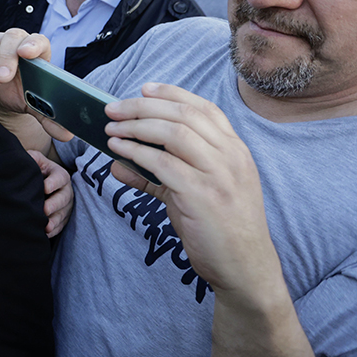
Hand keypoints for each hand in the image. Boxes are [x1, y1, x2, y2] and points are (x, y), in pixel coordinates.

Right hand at [0, 29, 71, 142]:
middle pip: (12, 39)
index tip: (27, 53)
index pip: (38, 41)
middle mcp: (17, 41)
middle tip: (2, 79)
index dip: (33, 45)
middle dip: (6, 59)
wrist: (3, 93)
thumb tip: (66, 135)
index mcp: (37, 51)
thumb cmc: (23, 94)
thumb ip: (49, 117)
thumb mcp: (36, 105)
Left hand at [31, 149, 72, 237]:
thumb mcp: (37, 161)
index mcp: (60, 175)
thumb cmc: (37, 171)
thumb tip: (27, 156)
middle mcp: (66, 191)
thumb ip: (33, 157)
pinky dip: (53, 230)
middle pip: (63, 198)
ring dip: (54, 221)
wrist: (41, 183)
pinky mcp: (63, 218)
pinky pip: (60, 226)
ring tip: (45, 227)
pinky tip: (44, 234)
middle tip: (44, 210)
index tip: (44, 188)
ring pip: (63, 214)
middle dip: (54, 205)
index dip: (53, 183)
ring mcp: (66, 206)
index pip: (59, 178)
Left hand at [103, 82, 281, 296]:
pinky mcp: (203, 195)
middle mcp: (232, 157)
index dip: (171, 94)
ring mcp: (220, 175)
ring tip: (111, 129)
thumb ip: (155, 176)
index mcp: (235, 151)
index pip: (204, 109)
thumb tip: (119, 162)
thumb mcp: (189, 194)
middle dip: (143, 107)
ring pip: (174, 133)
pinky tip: (118, 151)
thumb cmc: (218, 229)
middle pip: (184, 115)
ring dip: (137, 126)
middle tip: (112, 109)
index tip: (143, 89)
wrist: (245, 268)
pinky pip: (163, 164)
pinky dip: (136, 152)